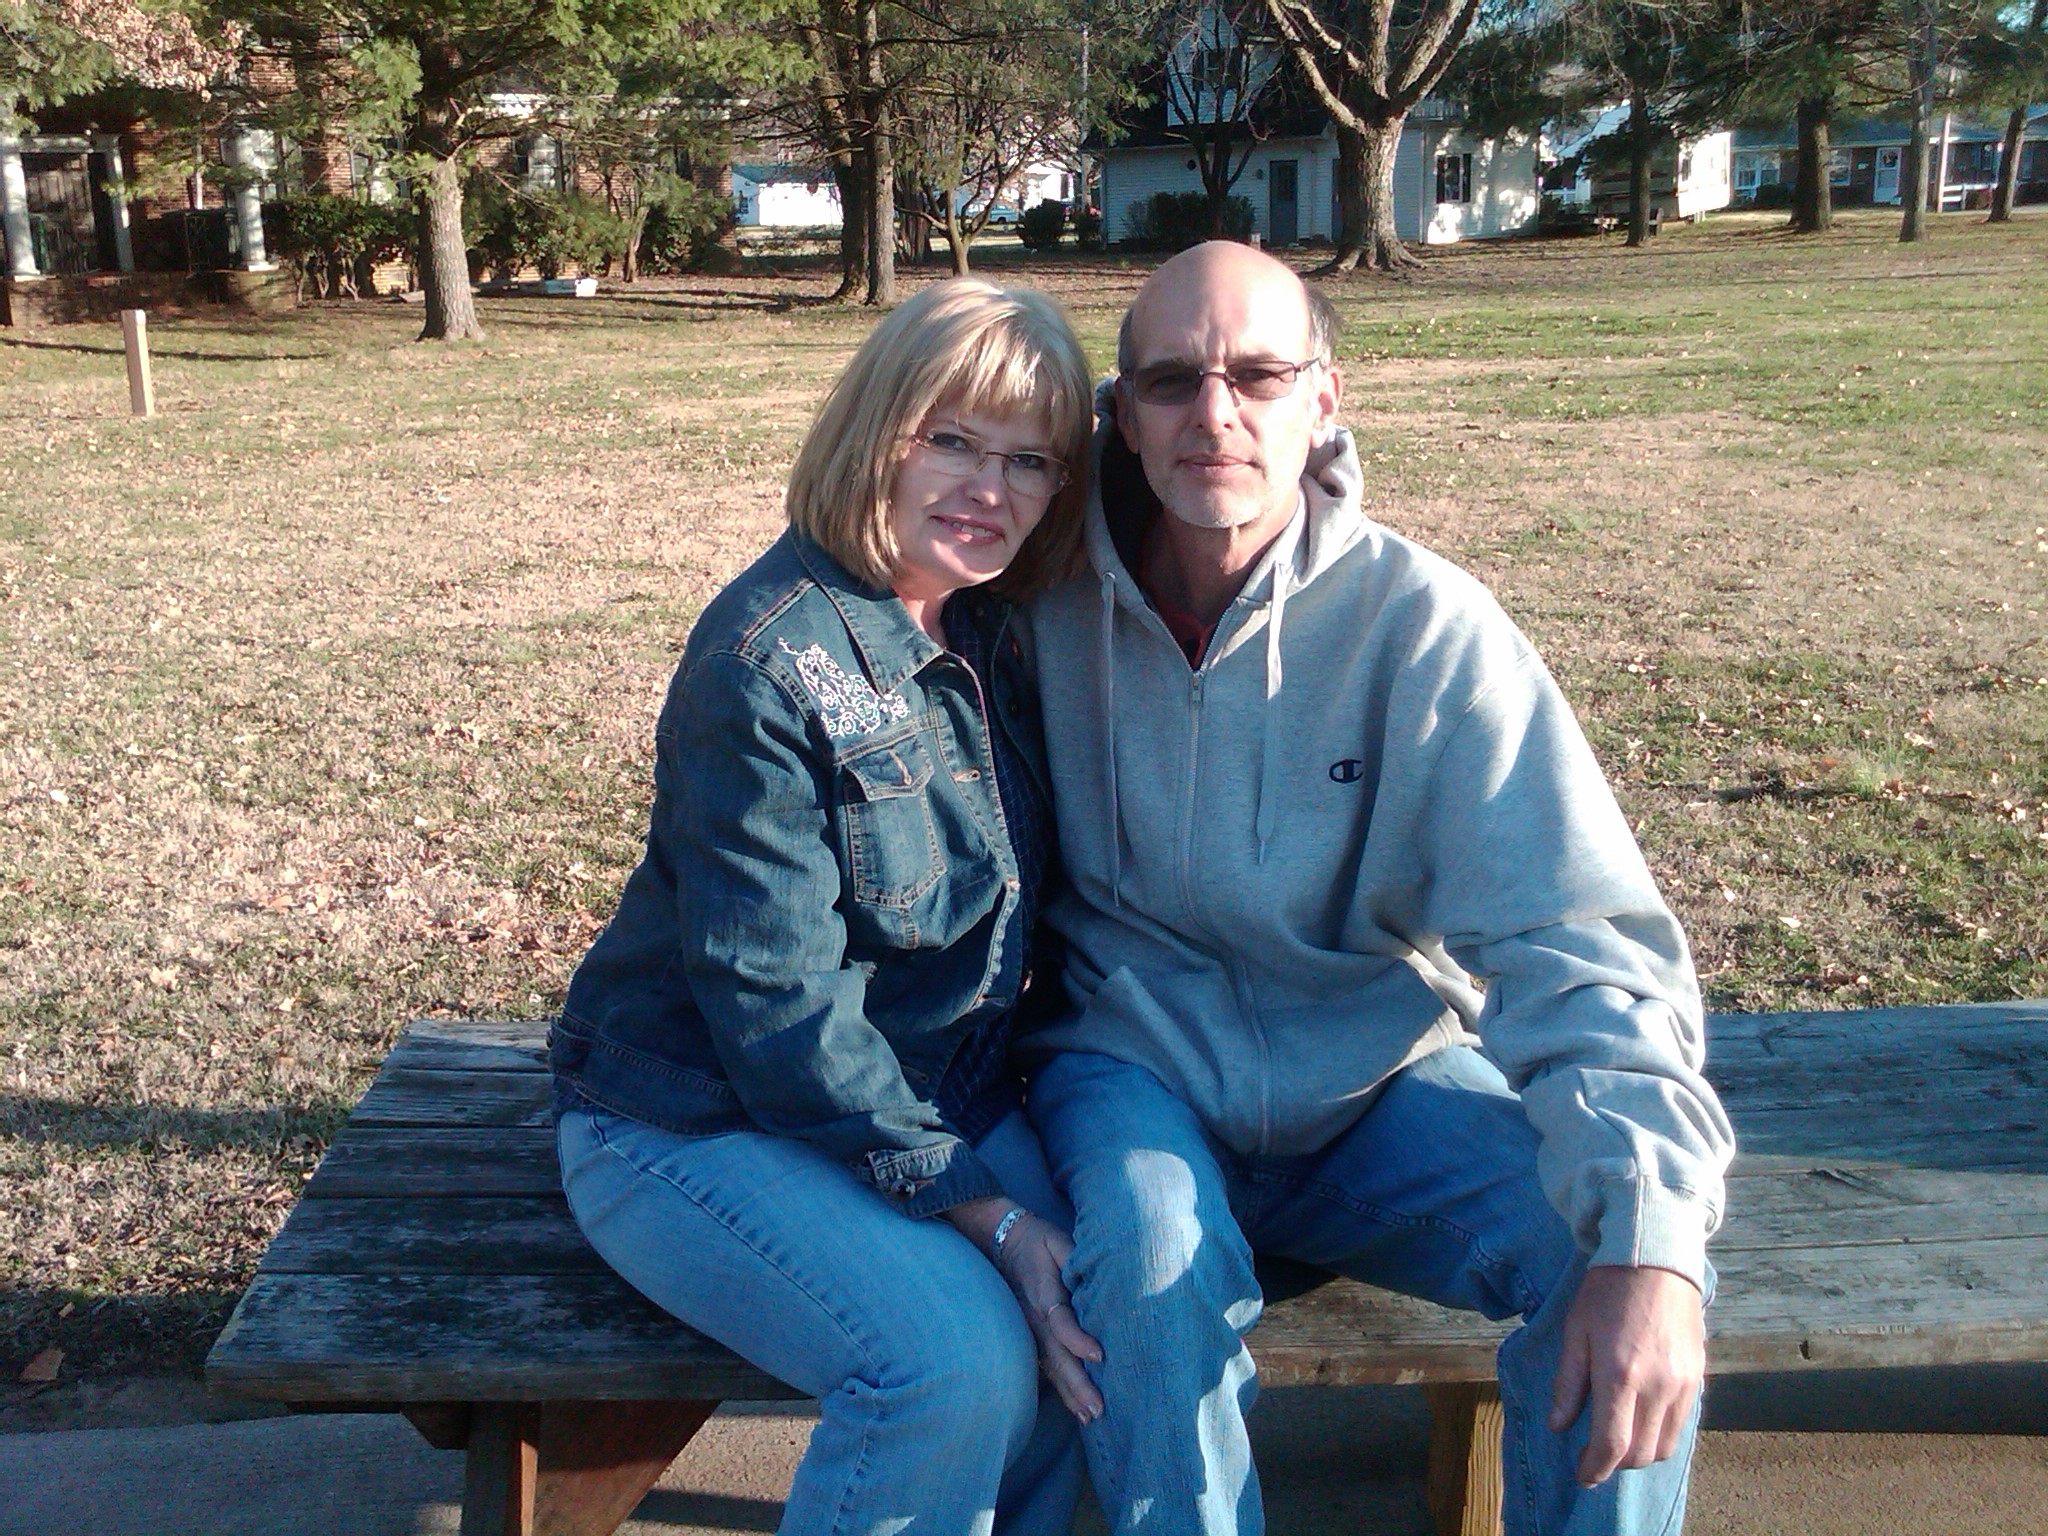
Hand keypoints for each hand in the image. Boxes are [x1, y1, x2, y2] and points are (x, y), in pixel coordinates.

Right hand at [945, 1200, 1103, 1421]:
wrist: (1002, 1243)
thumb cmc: (1038, 1241)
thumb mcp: (1057, 1240)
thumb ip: (1074, 1257)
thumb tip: (1094, 1274)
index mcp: (1043, 1293)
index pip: (1060, 1321)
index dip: (1078, 1339)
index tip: (1100, 1355)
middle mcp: (1034, 1318)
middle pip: (1056, 1356)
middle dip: (1077, 1384)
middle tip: (1098, 1409)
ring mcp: (1029, 1331)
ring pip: (1050, 1367)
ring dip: (1070, 1393)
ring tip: (1090, 1418)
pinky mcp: (1029, 1336)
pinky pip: (1046, 1366)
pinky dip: (1060, 1389)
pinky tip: (1075, 1408)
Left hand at [1548, 1264, 1703, 1487]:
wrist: (1655, 1260)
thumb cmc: (1607, 1292)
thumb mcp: (1576, 1332)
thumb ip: (1568, 1383)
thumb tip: (1559, 1426)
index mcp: (1620, 1374)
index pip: (1612, 1444)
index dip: (1595, 1468)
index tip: (1582, 1475)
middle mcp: (1657, 1386)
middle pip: (1640, 1453)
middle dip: (1615, 1464)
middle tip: (1595, 1456)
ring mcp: (1683, 1384)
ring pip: (1664, 1445)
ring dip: (1639, 1453)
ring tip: (1618, 1439)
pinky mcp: (1699, 1378)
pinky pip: (1681, 1425)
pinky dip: (1660, 1435)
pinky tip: (1642, 1421)